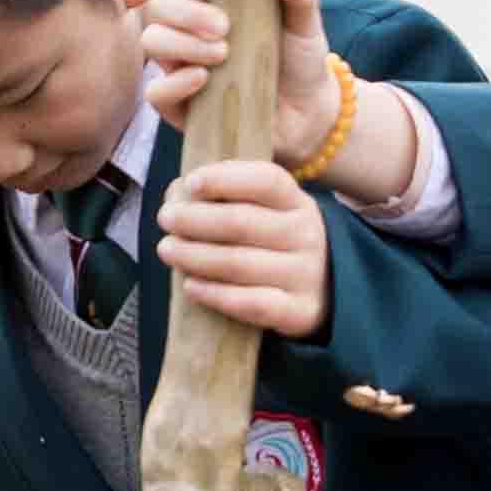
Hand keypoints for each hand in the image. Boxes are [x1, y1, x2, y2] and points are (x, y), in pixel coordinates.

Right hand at [141, 0, 399, 198]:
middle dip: (185, 13)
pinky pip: (155, 91)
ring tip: (221, 54)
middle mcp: (188, 24)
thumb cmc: (300, 59)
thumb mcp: (305, 24)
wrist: (307, 113)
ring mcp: (180, 62)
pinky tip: (202, 80)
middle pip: (158, 3)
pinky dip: (173, 83)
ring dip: (182, 44)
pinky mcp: (179, 102)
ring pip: (152, 41)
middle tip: (224, 27)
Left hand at [158, 158, 331, 338]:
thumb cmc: (276, 244)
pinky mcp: (299, 312)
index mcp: (296, 202)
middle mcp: (305, 235)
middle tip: (165, 219)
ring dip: (194, 256)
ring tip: (167, 249)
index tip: (190, 183)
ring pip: (239, 263)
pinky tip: (190, 287)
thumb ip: (228, 198)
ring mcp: (305, 275)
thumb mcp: (267, 213)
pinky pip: (253, 304)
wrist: (324, 293)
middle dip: (195, 219)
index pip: (266, 180)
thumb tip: (179, 195)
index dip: (225, 179)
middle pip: (241, 222)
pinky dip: (216, 295)